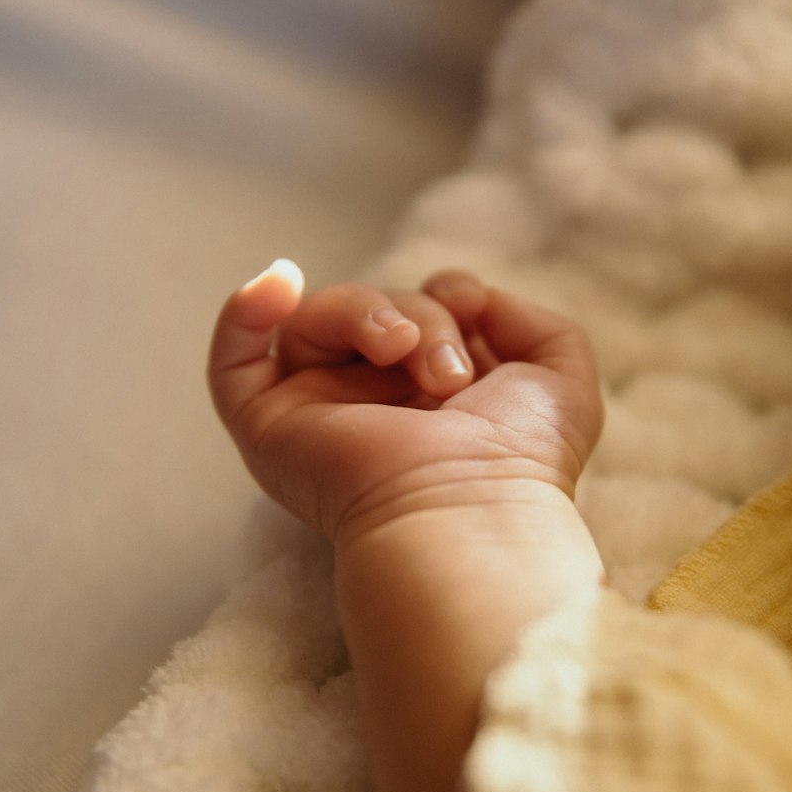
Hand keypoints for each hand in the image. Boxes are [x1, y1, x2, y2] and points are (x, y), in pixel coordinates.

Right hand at [208, 260, 602, 543]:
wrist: (470, 508)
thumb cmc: (524, 461)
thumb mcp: (558, 375)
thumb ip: (530, 320)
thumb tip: (464, 296)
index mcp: (429, 401)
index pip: (417, 314)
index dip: (447, 294)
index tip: (476, 309)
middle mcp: (369, 407)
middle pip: (372, 310)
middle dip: (418, 315)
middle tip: (450, 373)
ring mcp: (315, 416)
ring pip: (317, 318)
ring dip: (368, 313)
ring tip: (406, 355)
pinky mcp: (268, 427)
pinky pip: (233, 361)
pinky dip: (244, 311)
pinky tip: (279, 282)